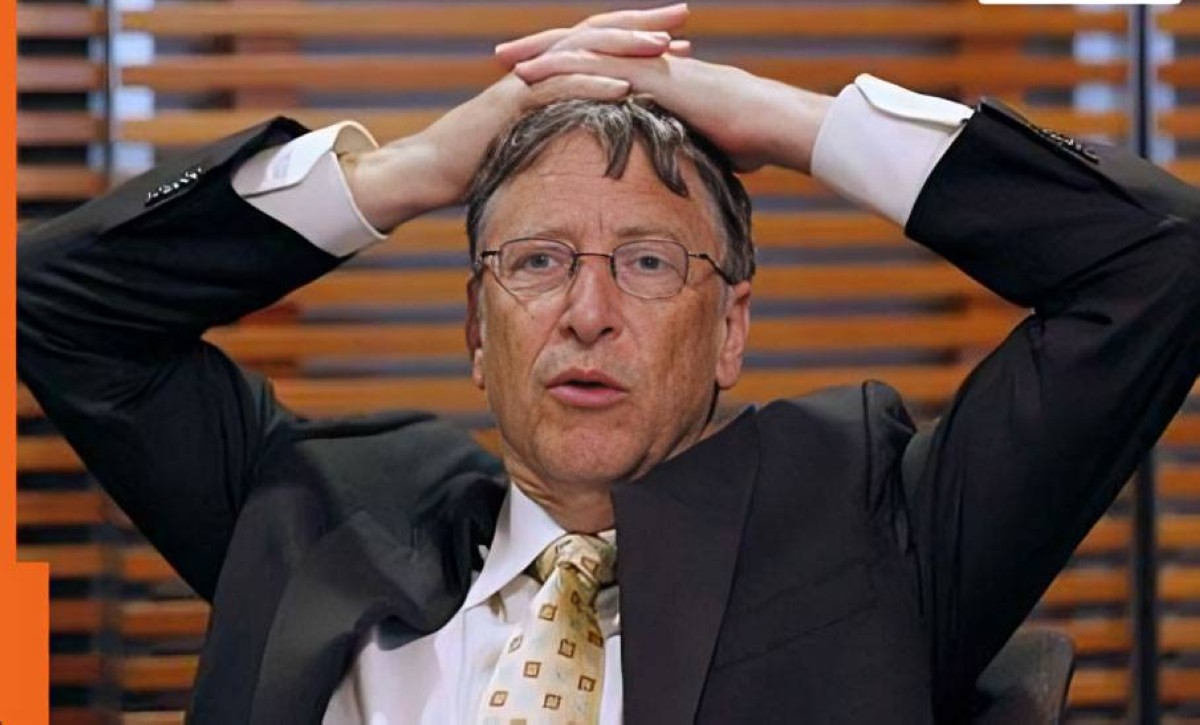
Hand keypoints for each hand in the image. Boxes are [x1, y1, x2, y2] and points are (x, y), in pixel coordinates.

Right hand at [342, 4, 689, 231]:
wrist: (433, 169)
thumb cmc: (483, 163)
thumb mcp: (535, 144)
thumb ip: (566, 134)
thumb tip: (601, 145)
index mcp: (548, 75)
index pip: (600, 46)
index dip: (639, 37)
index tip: (682, 35)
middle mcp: (539, 68)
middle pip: (596, 35)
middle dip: (642, 23)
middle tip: (684, 12)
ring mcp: (524, 82)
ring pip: (581, 54)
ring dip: (624, 48)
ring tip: (664, 45)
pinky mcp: (511, 104)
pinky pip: (557, 89)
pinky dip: (591, 85)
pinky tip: (623, 86)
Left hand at [505, 17, 833, 174]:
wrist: (774, 124)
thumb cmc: (751, 139)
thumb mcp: (706, 145)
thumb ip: (685, 150)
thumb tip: (679, 175)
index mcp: (655, 75)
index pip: (603, 65)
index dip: (569, 67)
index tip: (536, 75)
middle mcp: (649, 61)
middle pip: (586, 47)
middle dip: (543, 49)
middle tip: (505, 54)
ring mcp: (650, 64)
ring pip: (586, 49)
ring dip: (542, 52)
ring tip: (506, 58)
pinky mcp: (652, 74)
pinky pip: (599, 65)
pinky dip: (563, 66)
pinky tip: (533, 73)